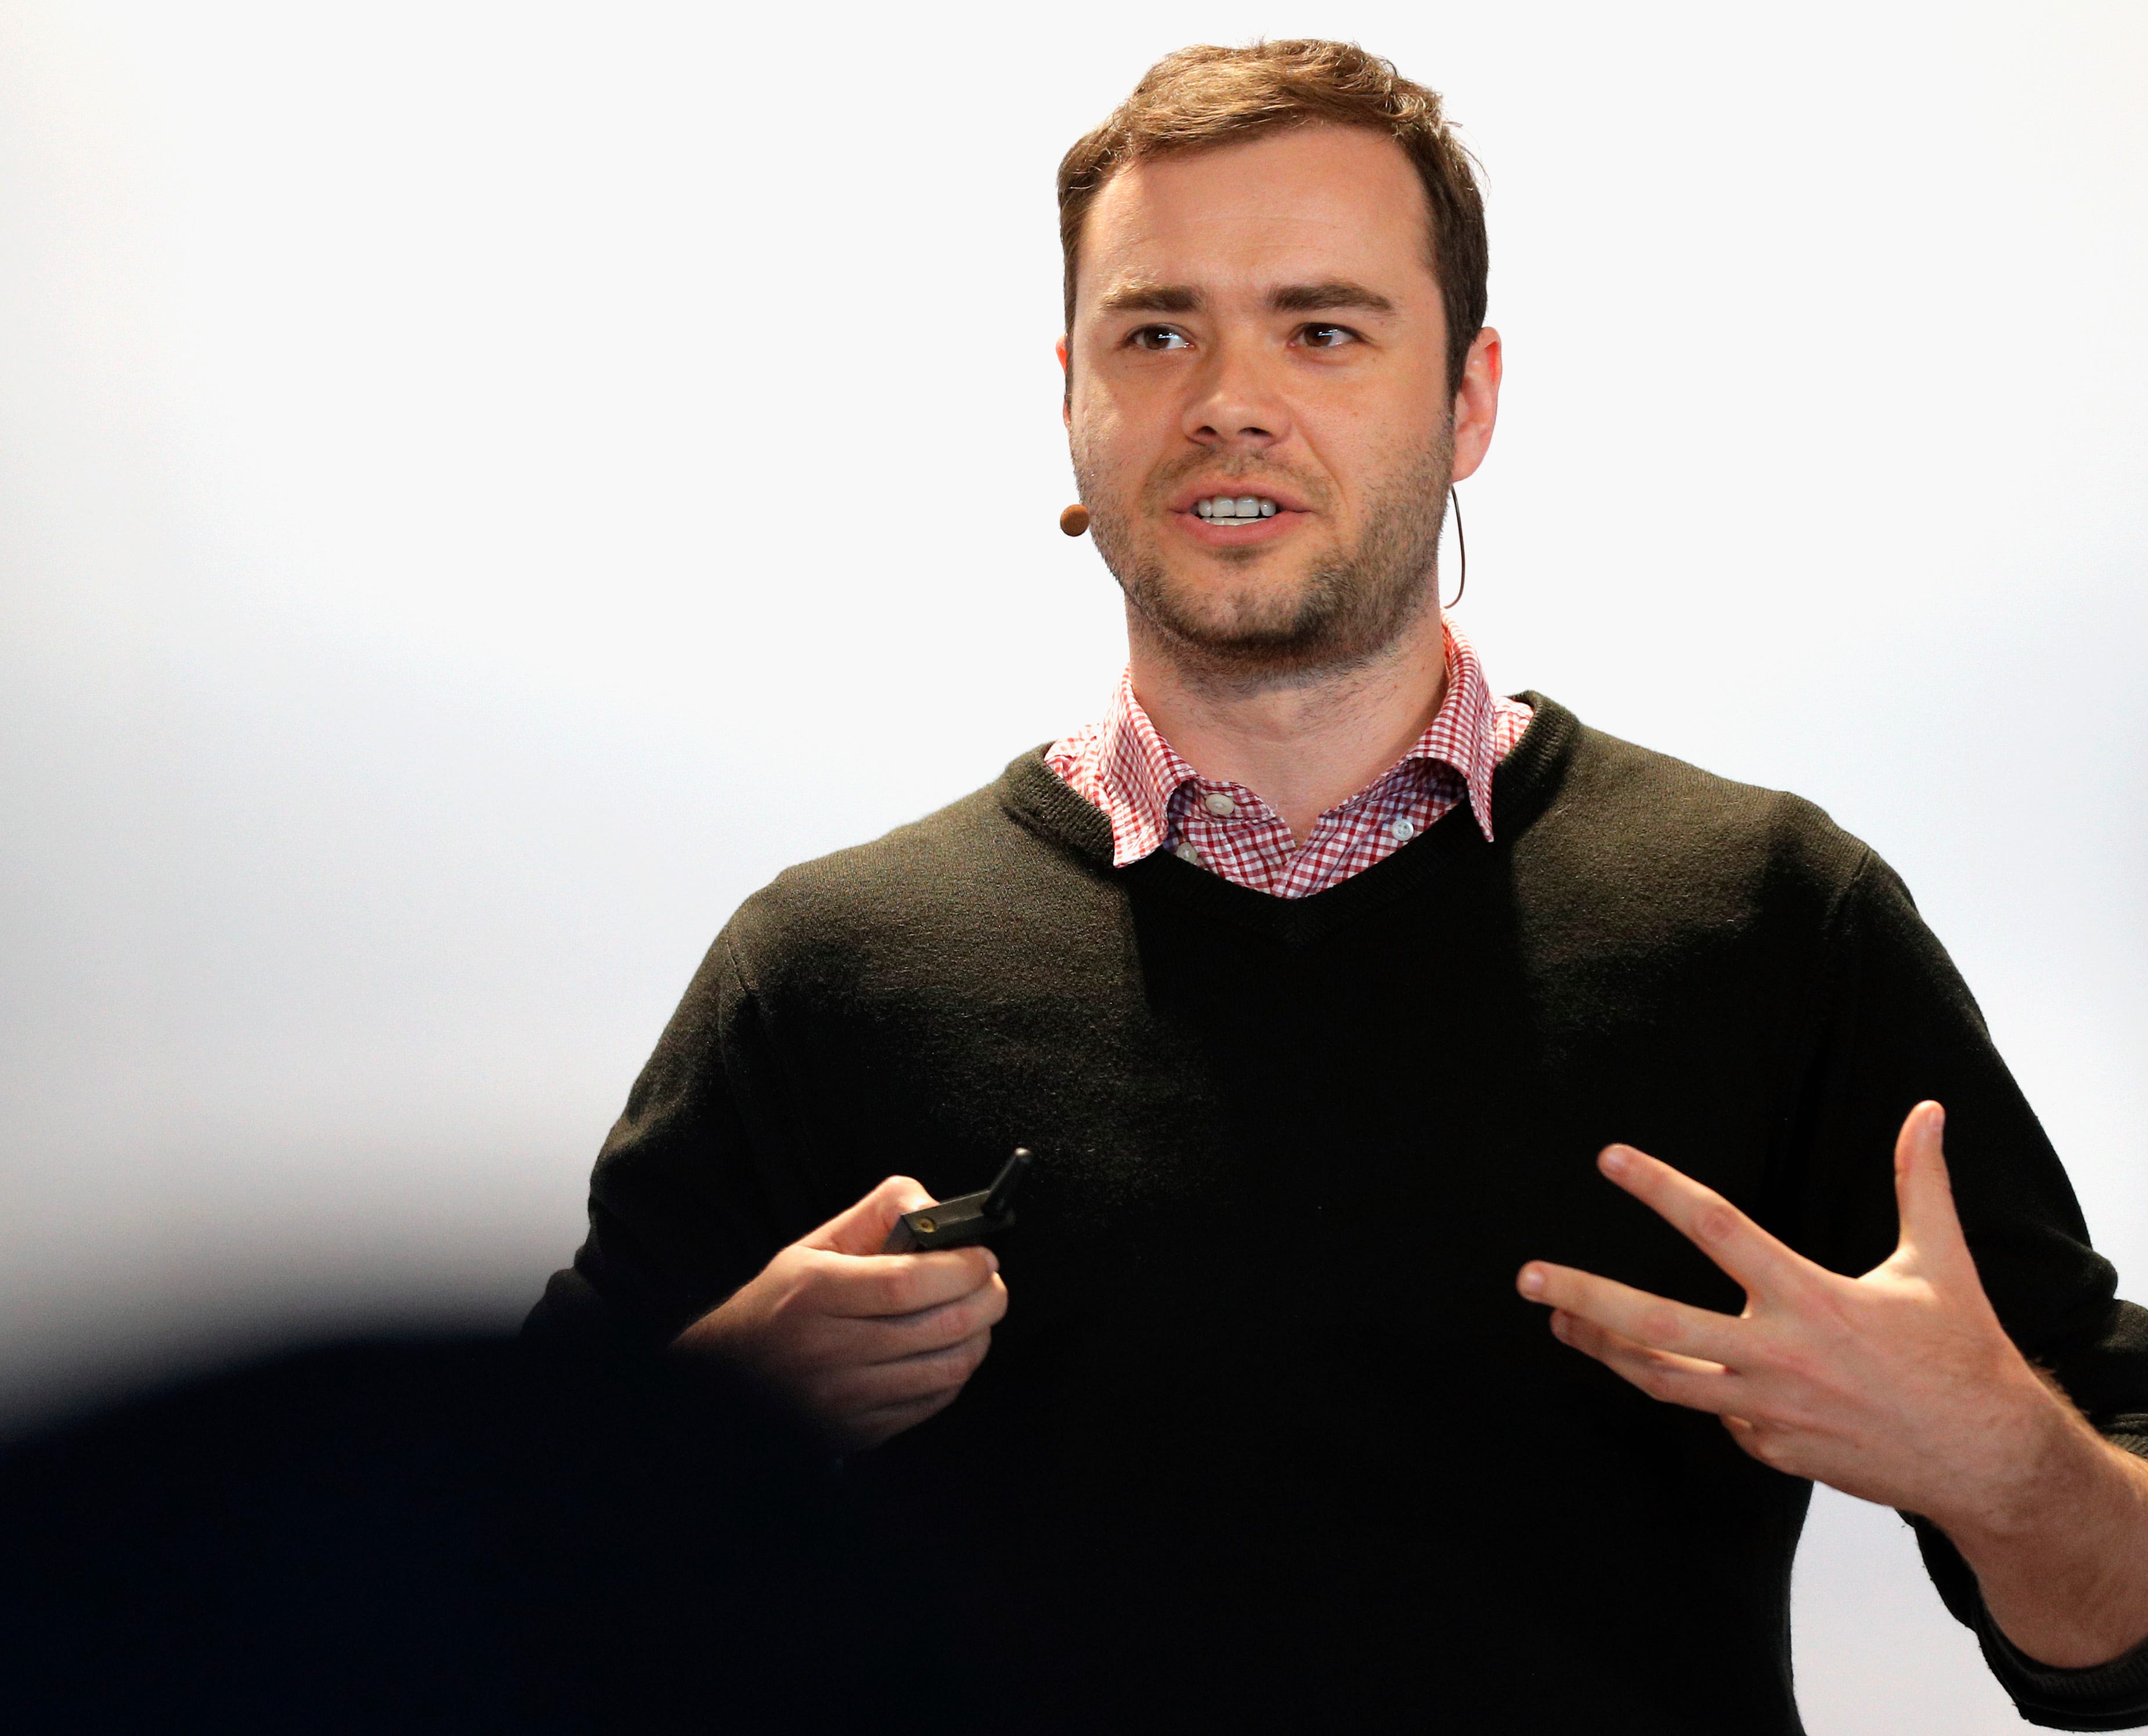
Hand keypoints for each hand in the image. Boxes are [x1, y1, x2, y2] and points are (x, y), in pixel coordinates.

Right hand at [675, 1176, 1008, 1451]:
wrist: (728, 1379)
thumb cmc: (779, 1304)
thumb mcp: (814, 1246)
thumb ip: (877, 1215)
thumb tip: (935, 1207)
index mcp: (814, 1294)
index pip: (907, 1283)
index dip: (960, 1268)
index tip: (981, 1257)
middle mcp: (828, 1350)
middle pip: (938, 1328)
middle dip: (985, 1300)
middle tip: (991, 1282)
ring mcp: (845, 1399)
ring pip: (945, 1369)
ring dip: (979, 1336)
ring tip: (977, 1314)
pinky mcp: (859, 1432)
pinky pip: (932, 1402)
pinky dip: (955, 1373)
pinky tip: (950, 1350)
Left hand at [1516, 1102, 2062, 1526]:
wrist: (1988, 1462)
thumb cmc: (1963, 1354)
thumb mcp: (1941, 1263)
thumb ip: (1919, 1183)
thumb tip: (1927, 1110)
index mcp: (1811, 1297)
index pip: (1717, 1227)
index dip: (1659, 1187)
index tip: (1608, 1158)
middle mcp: (1778, 1355)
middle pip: (1656, 1325)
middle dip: (1586, 1297)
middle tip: (1526, 1277)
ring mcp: (1768, 1410)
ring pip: (1662, 1380)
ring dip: (1605, 1348)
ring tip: (1559, 1320)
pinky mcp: (1771, 1450)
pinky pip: (1718, 1413)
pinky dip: (1699, 1389)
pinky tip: (1686, 1370)